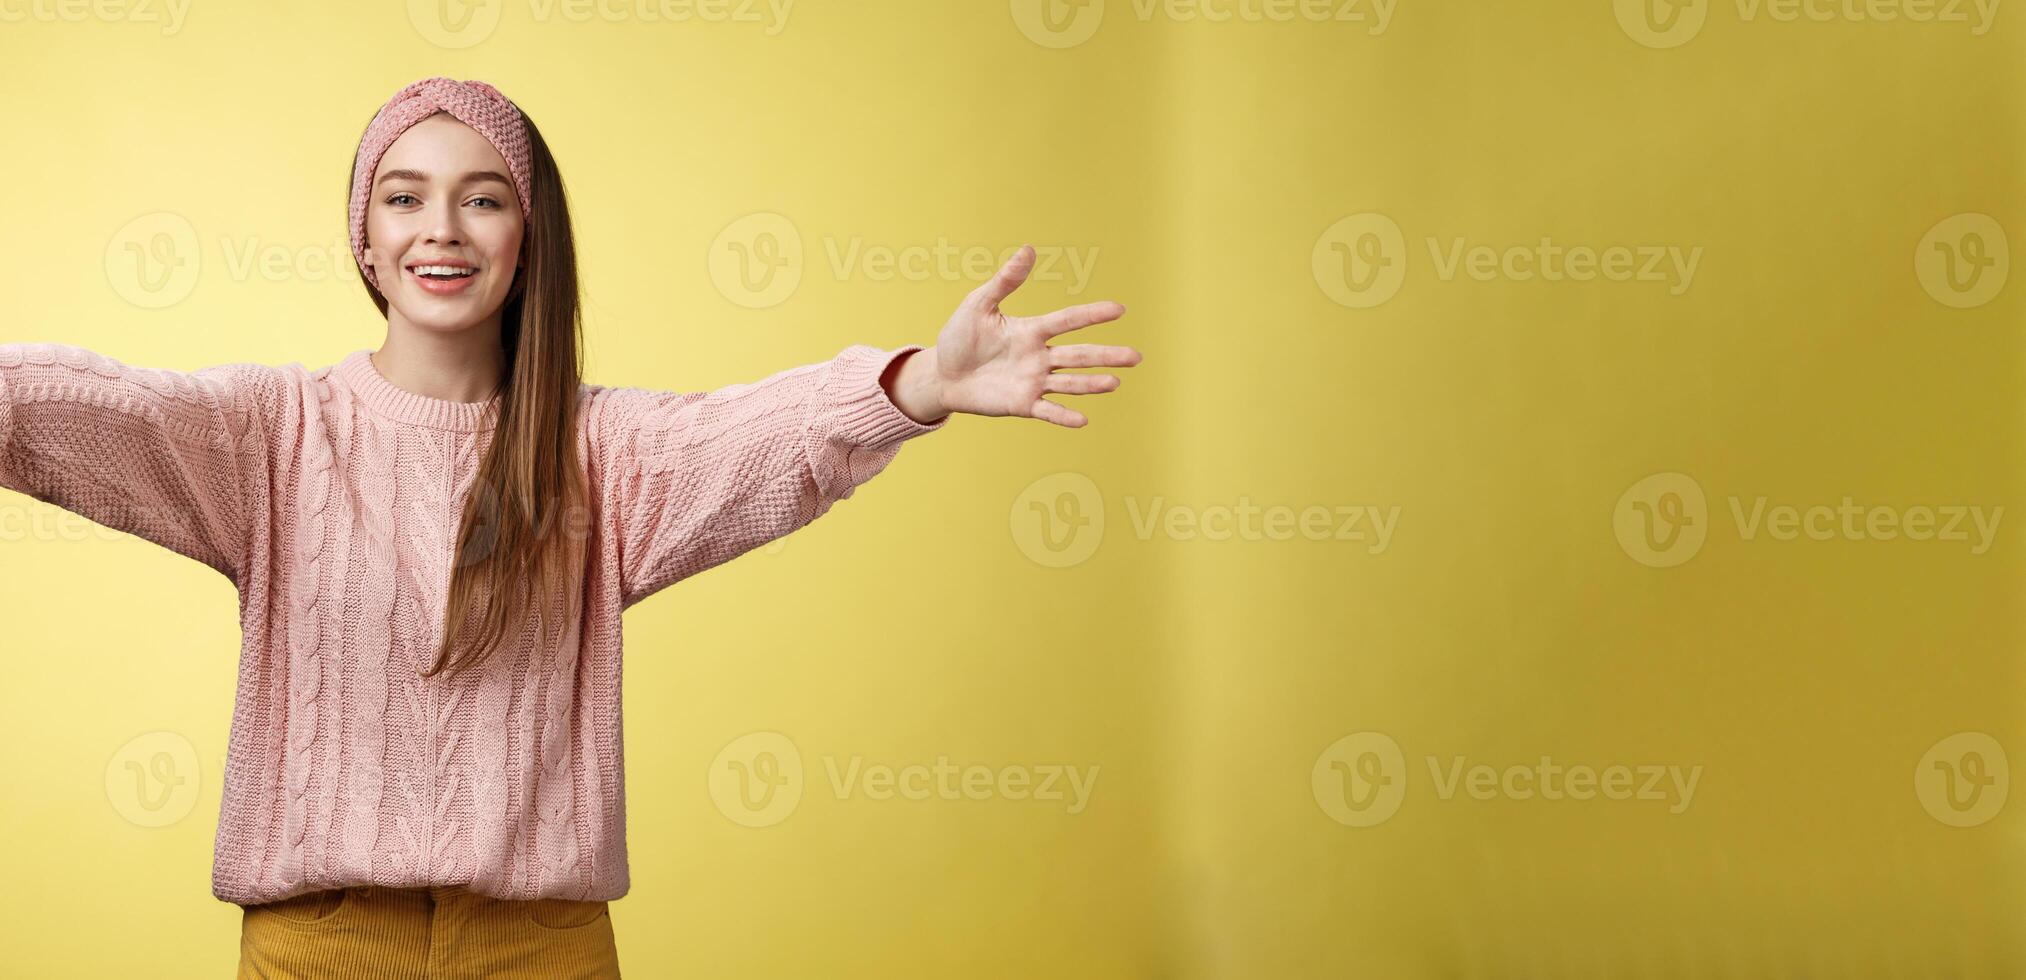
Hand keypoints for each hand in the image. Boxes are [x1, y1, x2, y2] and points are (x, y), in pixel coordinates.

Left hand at [889, 244, 1141, 427]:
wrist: (942, 374)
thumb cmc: (959, 337)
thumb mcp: (979, 304)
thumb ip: (1005, 281)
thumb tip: (1028, 250)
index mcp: (1031, 331)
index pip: (1068, 321)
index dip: (1093, 315)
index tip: (1119, 309)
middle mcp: (1039, 357)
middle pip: (1079, 355)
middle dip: (1107, 355)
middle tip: (1136, 356)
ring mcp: (1033, 382)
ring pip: (1069, 382)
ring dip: (1092, 384)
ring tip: (1115, 382)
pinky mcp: (1022, 405)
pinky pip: (1047, 411)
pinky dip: (1064, 416)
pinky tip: (1083, 420)